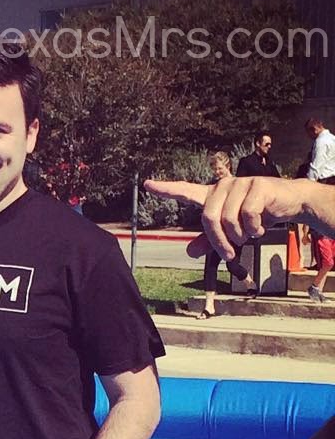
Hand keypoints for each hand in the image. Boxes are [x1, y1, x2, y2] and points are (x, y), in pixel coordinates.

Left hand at [143, 176, 307, 260]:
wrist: (289, 204)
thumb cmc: (257, 217)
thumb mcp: (232, 232)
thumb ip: (210, 241)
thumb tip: (189, 252)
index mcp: (212, 196)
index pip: (185, 191)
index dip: (166, 189)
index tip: (147, 185)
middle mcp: (222, 186)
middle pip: (208, 218)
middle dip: (219, 241)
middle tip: (229, 254)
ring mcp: (239, 183)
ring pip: (228, 219)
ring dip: (240, 236)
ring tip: (251, 234)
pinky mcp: (257, 185)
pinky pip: (247, 215)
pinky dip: (254, 228)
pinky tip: (262, 226)